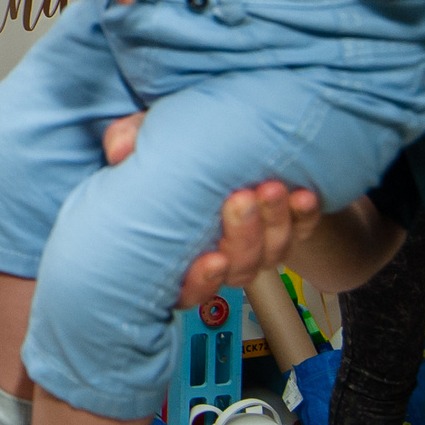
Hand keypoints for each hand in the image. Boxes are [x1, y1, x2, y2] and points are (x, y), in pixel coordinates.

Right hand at [99, 112, 321, 306]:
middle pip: (239, 268)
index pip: (189, 288)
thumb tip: (120, 151)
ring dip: (274, 224)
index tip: (212, 259)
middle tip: (241, 200)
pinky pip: (302, 231)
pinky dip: (304, 216)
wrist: (226, 137)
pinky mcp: (288, 224)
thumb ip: (129, 141)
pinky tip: (302, 195)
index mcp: (181, 250)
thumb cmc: (179, 149)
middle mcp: (222, 254)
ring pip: (272, 253)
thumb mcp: (145, 137)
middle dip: (244, 237)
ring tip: (271, 189)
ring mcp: (257, 242)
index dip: (202, 281)